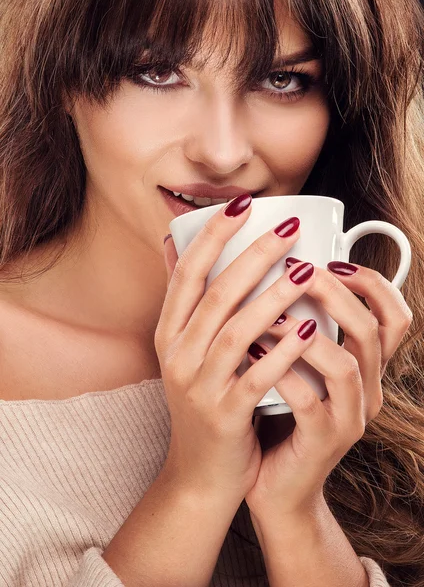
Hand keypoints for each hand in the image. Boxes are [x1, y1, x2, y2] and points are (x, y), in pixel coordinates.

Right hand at [155, 196, 318, 504]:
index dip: (213, 235)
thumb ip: (186, 303)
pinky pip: (258, 375)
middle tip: (290, 229)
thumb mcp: (186, 352)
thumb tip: (173, 245)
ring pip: (237, 331)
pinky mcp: (224, 415)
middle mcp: (177, 355)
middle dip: (254, 255)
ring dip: (273, 297)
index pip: (187, 273)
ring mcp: (198, 386)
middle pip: (217, 294)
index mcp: (169, 333)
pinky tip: (310, 326)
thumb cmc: (206, 401)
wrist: (201, 473)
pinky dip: (284, 350)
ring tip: (307, 271)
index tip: (242, 204)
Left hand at [244, 257, 412, 518]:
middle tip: (299, 272)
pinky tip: (253, 352)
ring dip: (306, 333)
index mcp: (366, 368)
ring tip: (270, 313)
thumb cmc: (281, 413)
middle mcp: (367, 391)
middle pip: (372, 332)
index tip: (333, 261)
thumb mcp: (298, 365)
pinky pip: (309, 401)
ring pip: (346, 366)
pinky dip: (282, 371)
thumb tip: (276, 271)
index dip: (373, 285)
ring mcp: (349, 419)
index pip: (393, 318)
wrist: (277, 484)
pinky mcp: (323, 442)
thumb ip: (299, 327)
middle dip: (337, 296)